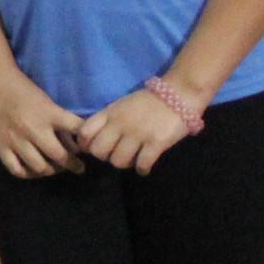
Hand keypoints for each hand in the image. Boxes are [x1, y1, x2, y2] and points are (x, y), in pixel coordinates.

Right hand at [0, 65, 82, 180]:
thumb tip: (74, 141)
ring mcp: (15, 140)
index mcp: (49, 113)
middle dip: (73, 164)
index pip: (77, 130)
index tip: (91, 149)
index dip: (87, 142)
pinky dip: (28, 174)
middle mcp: (34, 129)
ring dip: (52, 171)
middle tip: (78, 167)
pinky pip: (17, 170)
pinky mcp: (0, 146)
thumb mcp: (46, 100)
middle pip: (60, 156)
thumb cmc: (22, 88)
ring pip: (39, 167)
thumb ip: (60, 120)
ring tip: (55, 168)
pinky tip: (33, 170)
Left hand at [75, 86, 198, 174]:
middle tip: (116, 155)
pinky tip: (144, 167)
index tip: (94, 148)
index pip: (84, 132)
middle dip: (105, 157)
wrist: (179, 94)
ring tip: (133, 160)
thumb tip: (93, 139)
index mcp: (110, 112)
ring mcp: (138, 133)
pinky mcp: (156, 143)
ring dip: (124, 164)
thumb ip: (107, 119)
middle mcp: (120, 123)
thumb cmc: (149, 101)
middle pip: (98, 152)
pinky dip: (142, 169)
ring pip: (118, 161)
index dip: (86, 144)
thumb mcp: (122, 105)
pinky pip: (142, 165)